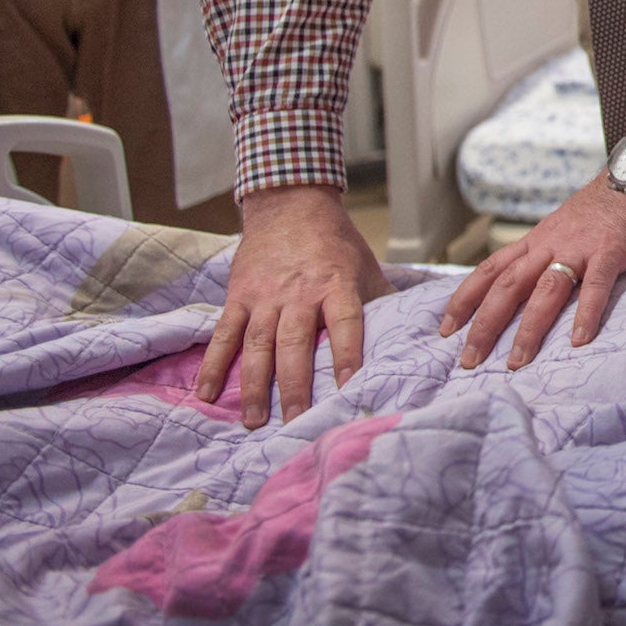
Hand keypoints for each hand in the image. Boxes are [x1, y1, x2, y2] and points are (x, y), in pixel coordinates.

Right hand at [199, 185, 391, 429]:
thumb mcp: (364, 265)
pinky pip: (224, 334)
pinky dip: (214, 364)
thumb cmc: (334, 241)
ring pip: (258, 345)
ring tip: (254, 421)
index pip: (345, 324)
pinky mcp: (238, 296)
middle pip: (295, 344)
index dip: (347, 355)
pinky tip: (207, 394)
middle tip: (297, 423)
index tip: (348, 388)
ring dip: (255, 386)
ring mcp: (264, 296)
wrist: (289, 203)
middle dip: (296, 386)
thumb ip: (383, 299)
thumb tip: (418, 331)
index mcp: (335, 285)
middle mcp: (298, 294)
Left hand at [437, 175, 625, 371]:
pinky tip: (578, 341)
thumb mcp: (563, 225)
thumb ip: (546, 252)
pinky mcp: (611, 250)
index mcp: (537, 239)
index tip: (446, 329)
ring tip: (517, 361)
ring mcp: (580, 247)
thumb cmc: (605, 207)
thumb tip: (527, 284)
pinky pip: (596, 285)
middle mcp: (550, 244)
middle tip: (469, 360)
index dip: (465, 299)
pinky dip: (586, 313)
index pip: (490, 270)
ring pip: (545, 290)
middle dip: (485, 324)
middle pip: (508, 285)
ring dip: (529, 328)